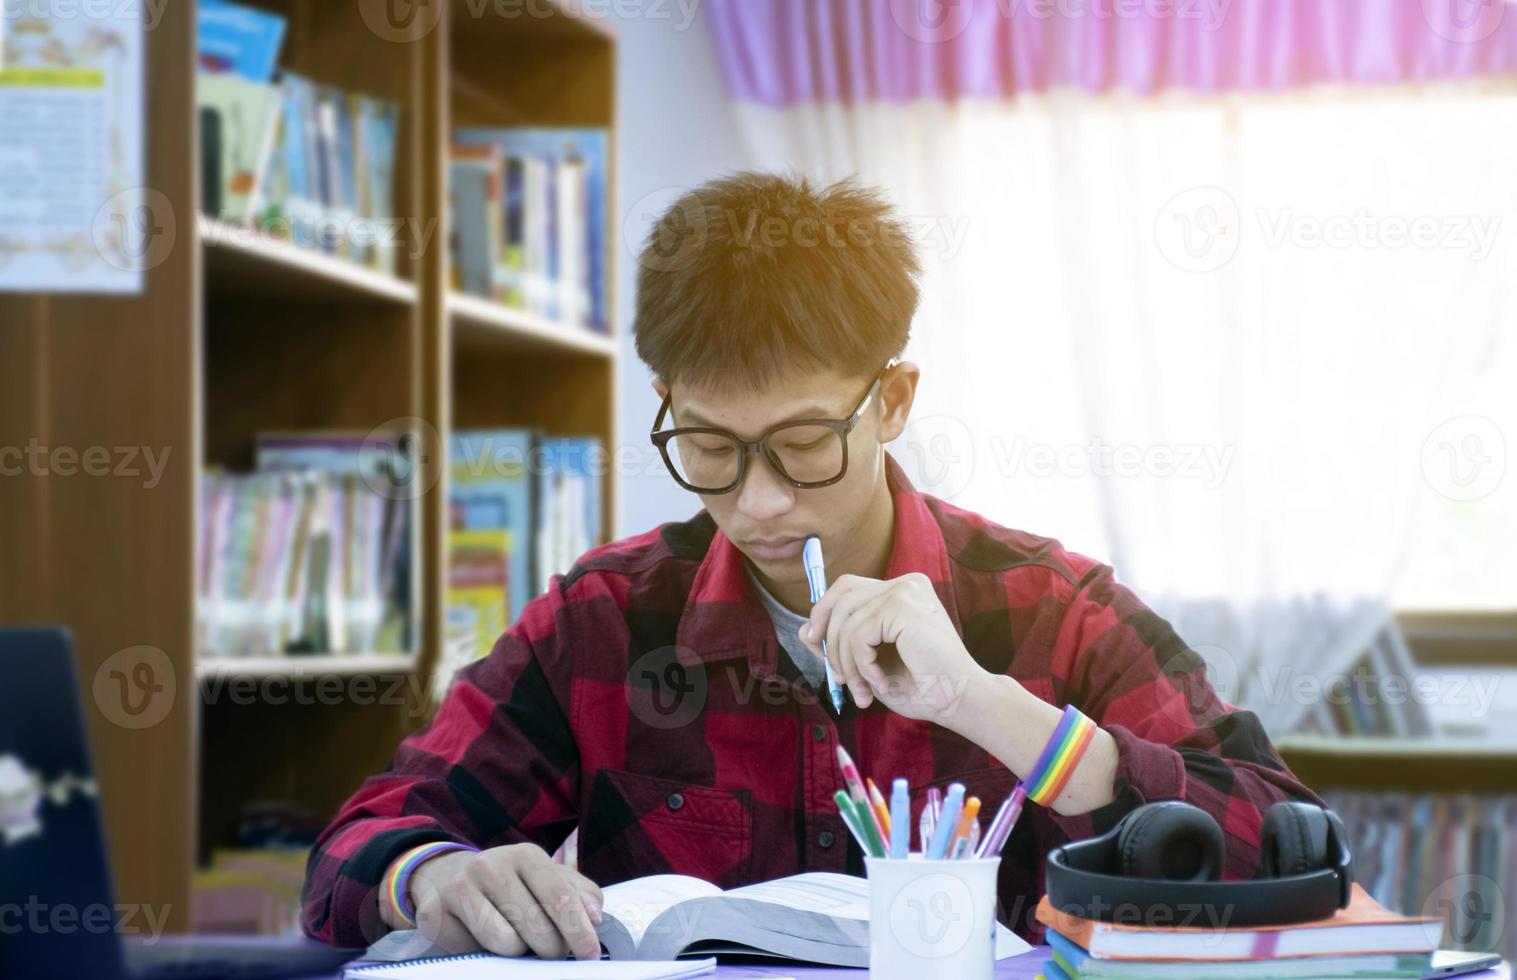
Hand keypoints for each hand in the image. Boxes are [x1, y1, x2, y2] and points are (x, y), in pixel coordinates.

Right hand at [384, 844, 603, 959]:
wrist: (444, 877)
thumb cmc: (508, 884)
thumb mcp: (544, 878)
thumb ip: (577, 894)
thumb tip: (595, 917)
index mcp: (526, 855)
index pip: (561, 898)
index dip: (580, 932)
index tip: (591, 955)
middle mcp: (493, 865)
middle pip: (537, 927)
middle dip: (552, 949)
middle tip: (550, 950)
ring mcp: (462, 888)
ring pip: (508, 943)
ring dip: (519, 953)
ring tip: (515, 939)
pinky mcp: (438, 913)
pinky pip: (477, 951)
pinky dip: (488, 954)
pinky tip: (485, 939)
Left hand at [800, 572, 988, 724]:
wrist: (957, 700)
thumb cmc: (921, 685)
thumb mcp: (869, 664)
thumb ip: (840, 643)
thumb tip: (804, 630)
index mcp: (902, 592)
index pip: (848, 588)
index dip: (825, 613)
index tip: (817, 645)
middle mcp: (905, 583)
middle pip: (842, 596)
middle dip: (828, 639)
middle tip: (838, 678)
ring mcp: (906, 591)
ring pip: (846, 621)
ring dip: (847, 663)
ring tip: (863, 691)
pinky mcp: (903, 606)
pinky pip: (858, 634)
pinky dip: (861, 665)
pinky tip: (881, 682)